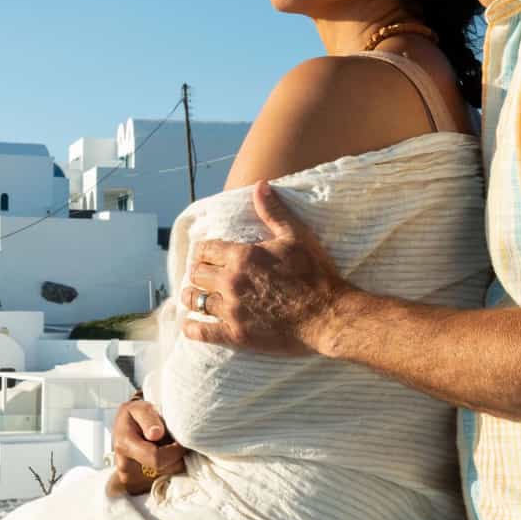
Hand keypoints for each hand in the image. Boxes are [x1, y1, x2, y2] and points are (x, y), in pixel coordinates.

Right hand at [108, 397, 184, 494]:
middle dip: (175, 456)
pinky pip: (162, 481)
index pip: (156, 458)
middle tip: (173, 442)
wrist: (123, 428)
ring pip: (166, 476)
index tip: (179, 441)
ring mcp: (131, 479)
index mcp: (124, 446)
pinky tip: (164, 456)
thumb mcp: (138, 407)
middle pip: (164, 470)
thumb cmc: (133, 416)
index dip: (174, 450)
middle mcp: (125, 467)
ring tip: (167, 447)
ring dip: (173, 462)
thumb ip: (148, 418)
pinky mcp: (138, 487)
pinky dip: (168, 469)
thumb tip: (156, 434)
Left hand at [179, 181, 345, 355]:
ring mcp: (232, 310)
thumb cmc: (316, 275)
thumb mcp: (296, 237)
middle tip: (205, 276)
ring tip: (196, 296)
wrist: (329, 316)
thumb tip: (259, 185)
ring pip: (195, 300)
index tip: (207, 256)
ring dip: (193, 296)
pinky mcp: (236, 335)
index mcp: (242, 256)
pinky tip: (191, 323)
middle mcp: (231, 282)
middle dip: (199, 273)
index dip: (204, 252)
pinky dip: (191, 326)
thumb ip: (273, 212)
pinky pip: (200, 331)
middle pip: (196, 274)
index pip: (204, 250)